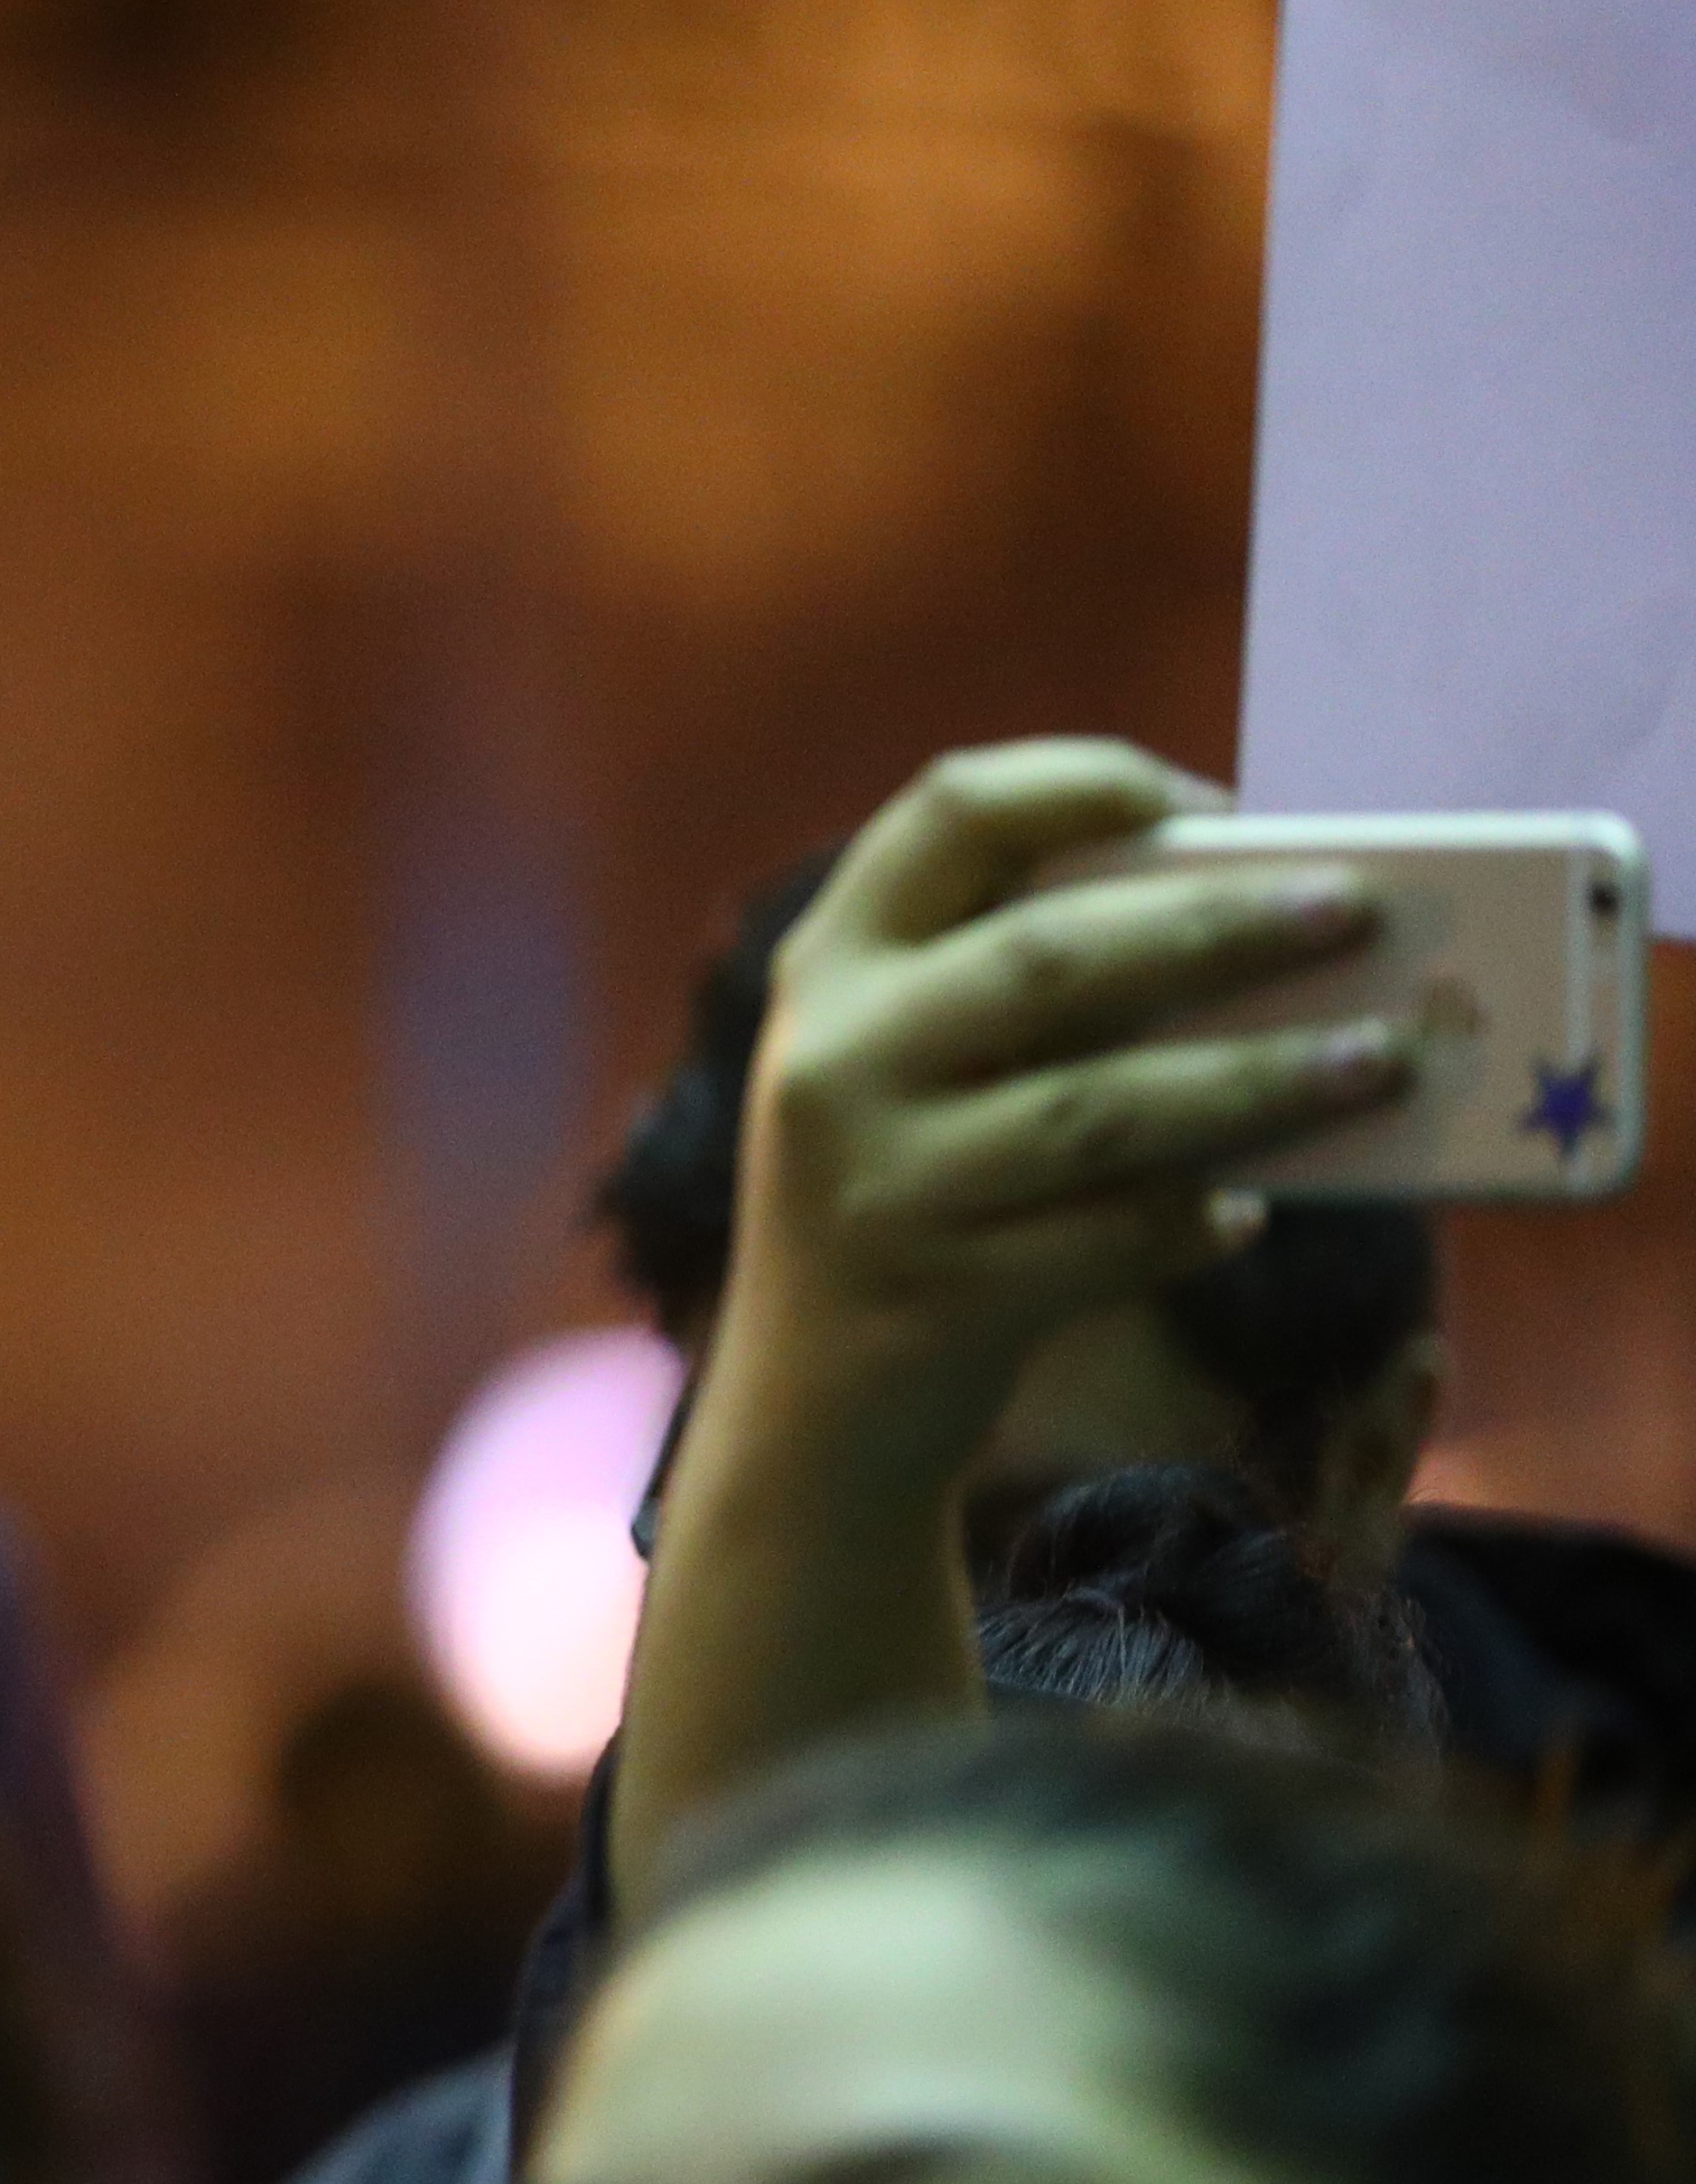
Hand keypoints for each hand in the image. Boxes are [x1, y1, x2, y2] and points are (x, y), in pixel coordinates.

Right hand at [707, 736, 1409, 1495]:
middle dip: (1221, 926)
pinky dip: (1193, 1220)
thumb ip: (1014, 982)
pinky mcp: (940, 1292)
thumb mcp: (904, 1061)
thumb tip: (1250, 909)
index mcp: (831, 964)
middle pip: (1051, 957)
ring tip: (1376, 1060)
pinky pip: (1107, 1240)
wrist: (808, 1401)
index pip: (951, 813)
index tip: (1217, 804)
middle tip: (1353, 909)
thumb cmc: (906, 1191)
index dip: (1088, 782)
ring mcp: (881, 1179)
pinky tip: (1251, 1212)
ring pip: (1101, 1106)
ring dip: (1257, 1078)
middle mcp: (836, 1056)